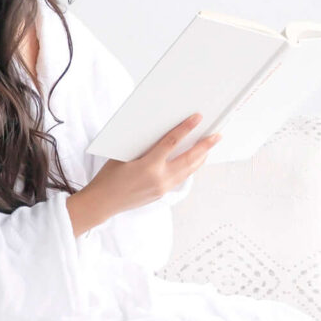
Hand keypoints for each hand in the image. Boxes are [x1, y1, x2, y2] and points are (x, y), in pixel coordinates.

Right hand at [69, 117, 217, 236]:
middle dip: (205, 146)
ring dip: (201, 158)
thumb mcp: (124, 155)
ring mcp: (163, 188)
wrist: (103, 202)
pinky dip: (190, 168)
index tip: (197, 118)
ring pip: (188, 171)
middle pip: (189, 159)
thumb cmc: (109, 176)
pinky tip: (195, 161)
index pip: (172, 142)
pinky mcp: (162, 193)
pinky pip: (181, 178)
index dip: (186, 128)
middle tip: (217, 135)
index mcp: (148, 165)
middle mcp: (159, 178)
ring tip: (210, 147)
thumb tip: (162, 133)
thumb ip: (144, 146)